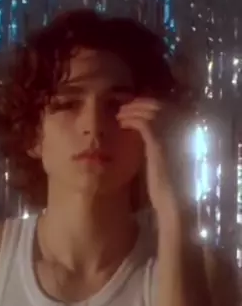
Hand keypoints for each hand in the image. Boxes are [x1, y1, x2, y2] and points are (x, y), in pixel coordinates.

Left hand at [117, 97, 187, 220]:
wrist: (174, 201)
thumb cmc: (169, 186)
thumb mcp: (166, 158)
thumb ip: (161, 143)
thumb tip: (147, 132)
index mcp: (185, 131)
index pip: (167, 108)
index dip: (149, 105)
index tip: (135, 107)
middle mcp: (181, 129)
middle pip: (158, 105)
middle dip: (139, 104)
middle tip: (124, 108)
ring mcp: (171, 134)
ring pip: (149, 111)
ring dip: (132, 110)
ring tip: (120, 115)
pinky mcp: (158, 143)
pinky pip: (143, 123)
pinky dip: (131, 120)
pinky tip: (122, 123)